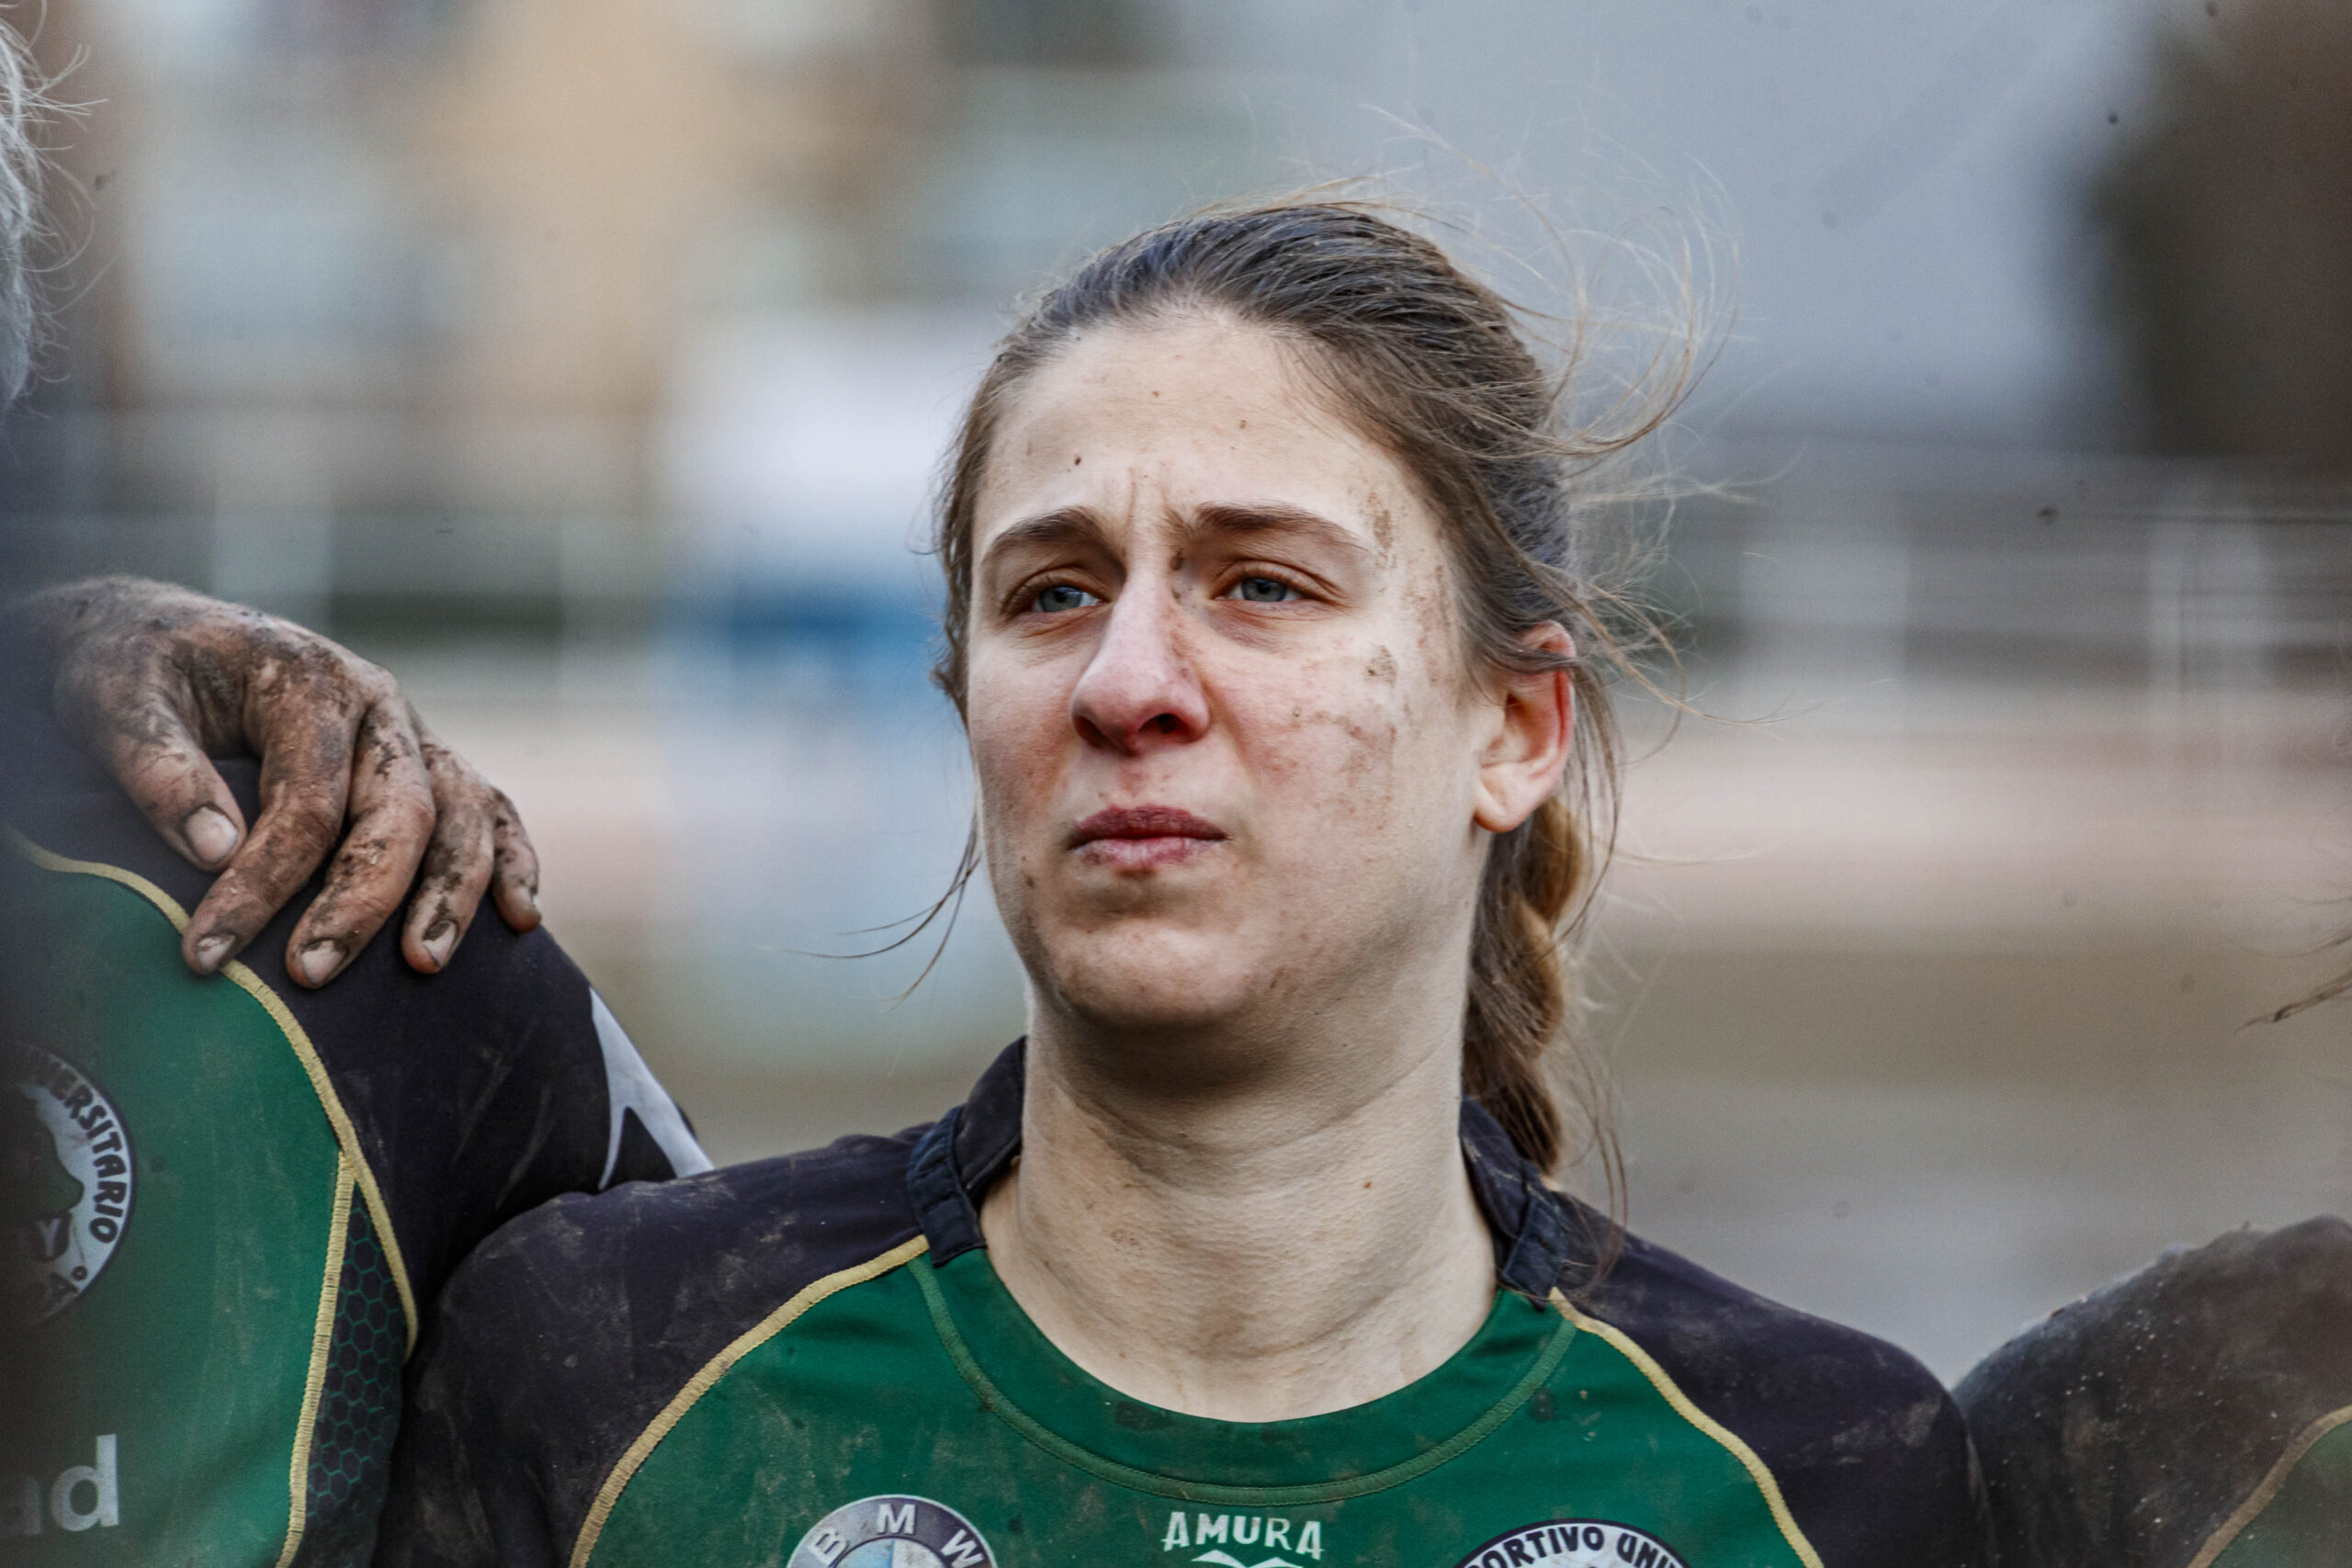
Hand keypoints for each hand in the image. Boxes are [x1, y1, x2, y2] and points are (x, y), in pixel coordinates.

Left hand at [19, 577, 540, 983]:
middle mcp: (379, 704)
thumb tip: (216, 852)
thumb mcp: (116, 699)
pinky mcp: (428, 764)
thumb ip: (159, 767)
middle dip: (362, 900)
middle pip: (402, 811)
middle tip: (310, 974)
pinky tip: (521, 920)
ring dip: (452, 894)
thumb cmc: (138, 672)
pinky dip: (513, 862)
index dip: (261, 882)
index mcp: (310, 679)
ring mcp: (412, 734)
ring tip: (422, 965)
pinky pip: (491, 812)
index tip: (206, 952)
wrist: (169, 636)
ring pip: (465, 815)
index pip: (305, 799)